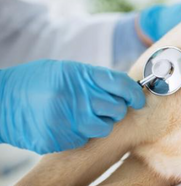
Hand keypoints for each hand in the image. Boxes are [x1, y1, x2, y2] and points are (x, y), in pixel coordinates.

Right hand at [0, 60, 144, 153]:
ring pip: (104, 127)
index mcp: (81, 75)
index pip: (122, 84)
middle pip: (117, 109)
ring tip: (84, 115)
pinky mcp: (60, 138)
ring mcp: (69, 120)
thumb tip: (124, 88)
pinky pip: (84, 139)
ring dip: (100, 122)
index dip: (134, 93)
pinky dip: (80, 133)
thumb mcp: (67, 70)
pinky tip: (66, 123)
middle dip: (116, 108)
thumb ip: (95, 79)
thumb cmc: (36, 81)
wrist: (1, 99)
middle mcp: (78, 97)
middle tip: (106, 106)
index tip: (137, 98)